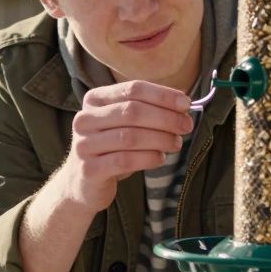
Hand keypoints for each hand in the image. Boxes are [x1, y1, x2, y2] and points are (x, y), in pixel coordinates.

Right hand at [56, 80, 194, 211]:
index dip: (162, 95)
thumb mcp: (123, 123)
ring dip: (160, 139)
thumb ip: (147, 110)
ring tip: (175, 143)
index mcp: (94, 100)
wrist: (84, 182)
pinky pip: (125, 160)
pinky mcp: (89, 169)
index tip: (186, 103)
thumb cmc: (111, 148)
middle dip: (166, 118)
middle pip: (132, 111)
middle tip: (186, 126)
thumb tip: (183, 104)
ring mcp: (84, 145)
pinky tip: (160, 158)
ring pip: (130, 136)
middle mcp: (84, 119)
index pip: (133, 89)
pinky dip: (148, 158)